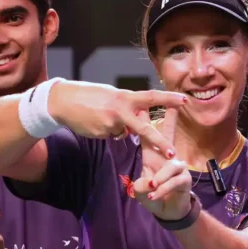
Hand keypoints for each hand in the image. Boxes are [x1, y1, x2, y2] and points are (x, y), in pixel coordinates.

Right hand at [47, 80, 187, 156]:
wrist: (62, 101)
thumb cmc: (89, 95)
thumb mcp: (111, 95)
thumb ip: (127, 106)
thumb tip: (136, 120)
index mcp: (125, 97)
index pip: (152, 97)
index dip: (169, 99)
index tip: (185, 101)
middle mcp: (120, 110)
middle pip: (145, 129)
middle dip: (160, 142)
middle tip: (173, 153)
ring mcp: (111, 123)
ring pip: (123, 132)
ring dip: (117, 127)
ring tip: (99, 116)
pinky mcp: (102, 134)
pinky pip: (111, 135)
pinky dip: (106, 130)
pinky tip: (93, 122)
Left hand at [130, 109, 193, 221]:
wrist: (167, 210)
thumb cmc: (153, 194)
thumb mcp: (140, 189)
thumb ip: (140, 185)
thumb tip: (147, 184)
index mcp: (152, 155)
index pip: (147, 134)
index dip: (144, 119)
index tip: (141, 103)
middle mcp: (167, 158)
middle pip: (169, 134)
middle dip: (171, 119)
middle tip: (174, 104)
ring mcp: (177, 168)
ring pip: (170, 167)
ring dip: (159, 177)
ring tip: (150, 186)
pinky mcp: (185, 180)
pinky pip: (173, 182)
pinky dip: (162, 189)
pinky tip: (153, 195)